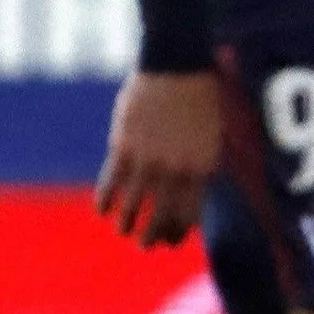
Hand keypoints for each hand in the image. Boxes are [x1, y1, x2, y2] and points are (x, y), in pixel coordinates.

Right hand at [95, 70, 222, 247]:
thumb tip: (189, 188)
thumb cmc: (199, 98)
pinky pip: (112, 181)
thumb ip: (199, 162)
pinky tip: (101, 210)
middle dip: (153, 234)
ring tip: (122, 232)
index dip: (180, 231)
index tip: (172, 242)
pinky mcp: (124, 146)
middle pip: (162, 212)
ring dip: (126, 222)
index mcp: (203, 165)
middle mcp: (176, 167)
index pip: (191, 211)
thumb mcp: (211, 134)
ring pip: (134, 202)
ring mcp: (149, 157)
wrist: (176, 66)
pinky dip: (106, 198)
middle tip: (145, 246)